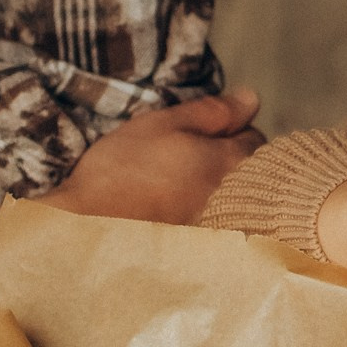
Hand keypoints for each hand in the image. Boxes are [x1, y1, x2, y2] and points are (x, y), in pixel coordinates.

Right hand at [44, 90, 265, 223]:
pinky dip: (206, 213)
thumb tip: (251, 99)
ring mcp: (222, 226)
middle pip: (250, 169)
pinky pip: (220, 222)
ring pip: (235, 196)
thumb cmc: (123, 172)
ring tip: (178, 184)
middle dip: (228, 158)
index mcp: (228, 161)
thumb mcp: (162, 125)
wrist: (92, 230)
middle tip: (187, 156)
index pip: (254, 136)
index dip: (229, 128)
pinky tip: (175, 210)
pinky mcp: (205, 247)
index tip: (201, 132)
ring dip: (217, 187)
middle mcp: (235, 197)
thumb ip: (212, 112)